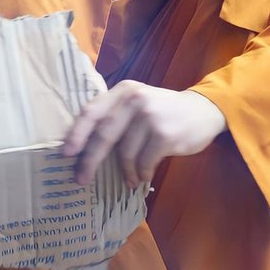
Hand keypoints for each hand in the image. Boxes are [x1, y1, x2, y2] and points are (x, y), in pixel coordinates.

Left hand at [62, 84, 226, 187]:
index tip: (66, 154)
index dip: (76, 134)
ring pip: (125, 153)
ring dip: (125, 171)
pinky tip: (143, 176)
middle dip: (90, 160)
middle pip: (104, 134)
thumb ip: (115, 115)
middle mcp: (135, 99)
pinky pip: (144, 162)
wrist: (204, 111)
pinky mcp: (165, 135)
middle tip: (81, 179)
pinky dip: (141, 173)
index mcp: (124, 90)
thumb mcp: (138, 103)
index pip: (92, 111)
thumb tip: (82, 147)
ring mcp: (151, 116)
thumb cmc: (164, 111)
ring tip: (129, 179)